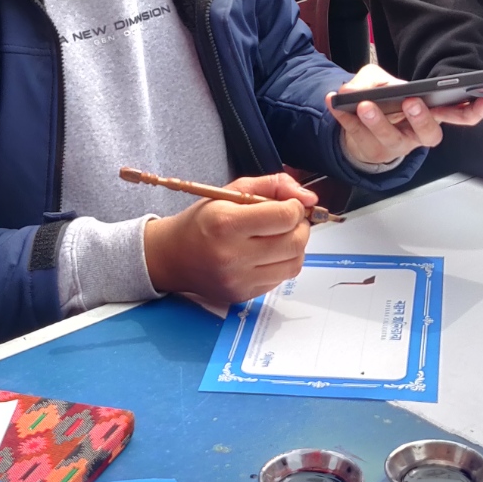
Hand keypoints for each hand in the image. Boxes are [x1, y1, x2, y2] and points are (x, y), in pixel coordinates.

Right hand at [143, 173, 314, 306]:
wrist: (173, 257)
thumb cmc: (202, 221)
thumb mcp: (231, 191)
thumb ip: (274, 186)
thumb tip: (309, 198)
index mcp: (226, 224)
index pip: (285, 217)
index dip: (295, 207)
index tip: (288, 205)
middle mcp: (232, 256)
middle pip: (295, 243)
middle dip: (300, 227)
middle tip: (289, 220)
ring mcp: (239, 280)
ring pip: (294, 264)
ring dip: (295, 247)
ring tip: (280, 237)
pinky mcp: (244, 295)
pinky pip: (281, 279)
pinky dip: (282, 264)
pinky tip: (267, 254)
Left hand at [329, 64, 482, 164]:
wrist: (356, 123)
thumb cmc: (382, 101)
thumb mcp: (381, 81)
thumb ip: (377, 79)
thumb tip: (366, 89)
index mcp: (430, 114)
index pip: (459, 115)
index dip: (474, 111)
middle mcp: (416, 134)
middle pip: (429, 134)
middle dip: (422, 119)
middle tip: (412, 103)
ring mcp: (394, 144)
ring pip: (390, 139)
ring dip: (377, 121)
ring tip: (364, 105)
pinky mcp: (369, 149)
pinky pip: (356, 135)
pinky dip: (344, 117)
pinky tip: (336, 103)